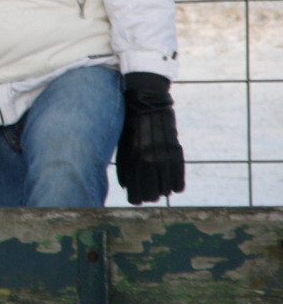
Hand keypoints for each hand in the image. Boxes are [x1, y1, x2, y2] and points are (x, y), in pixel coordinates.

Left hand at [116, 72, 184, 204]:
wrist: (146, 105)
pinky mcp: (177, 153)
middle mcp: (150, 162)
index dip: (135, 198)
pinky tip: (172, 185)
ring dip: (162, 190)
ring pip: (166, 190)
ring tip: (158, 185)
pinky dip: (176, 185)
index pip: (136, 195)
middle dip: (148, 195)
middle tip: (147, 191)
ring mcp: (165, 158)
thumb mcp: (122, 148)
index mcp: (133, 162)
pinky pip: (180, 181)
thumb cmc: (129, 128)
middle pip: (152, 196)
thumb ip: (124, 169)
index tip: (136, 197)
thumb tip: (127, 188)